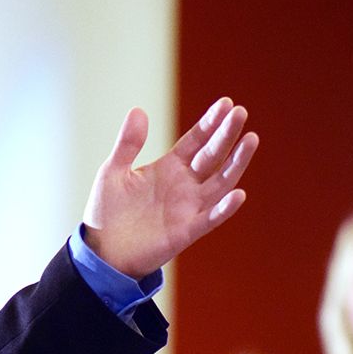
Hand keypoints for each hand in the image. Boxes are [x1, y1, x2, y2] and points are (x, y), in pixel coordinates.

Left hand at [82, 97, 257, 278]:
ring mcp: (188, 207)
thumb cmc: (107, 211)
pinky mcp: (186, 231)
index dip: (211, 123)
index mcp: (169, 167)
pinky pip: (210, 218)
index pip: (196, 140)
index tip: (227, 103)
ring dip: (236, 163)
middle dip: (226, 135)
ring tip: (251, 140)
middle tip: (241, 113)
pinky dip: (224, 208)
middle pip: (212, 156)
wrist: (102, 250)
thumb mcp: (113, 171)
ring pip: (220, 183)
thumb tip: (138, 110)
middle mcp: (185, 185)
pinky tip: (238, 194)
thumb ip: (128, 144)